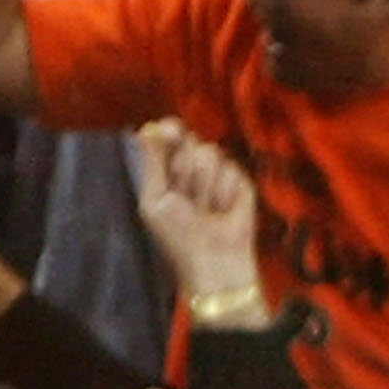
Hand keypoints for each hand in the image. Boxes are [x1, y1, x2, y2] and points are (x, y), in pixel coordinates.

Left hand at [136, 120, 263, 298]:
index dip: (170, 130)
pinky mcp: (242, 183)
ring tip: (206, 210)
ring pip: (211, 153)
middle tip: (185, 198)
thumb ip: (152, 163)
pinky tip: (224, 211)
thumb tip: (147, 128)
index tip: (172, 133)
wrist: (214, 260)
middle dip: (185, 169)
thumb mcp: (154, 201)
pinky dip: (225, 193)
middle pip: (190, 140)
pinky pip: (232, 169)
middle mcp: (193, 167)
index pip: (169, 133)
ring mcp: (218, 174)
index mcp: (167, 169)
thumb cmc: (178, 237)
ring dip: (205, 186)